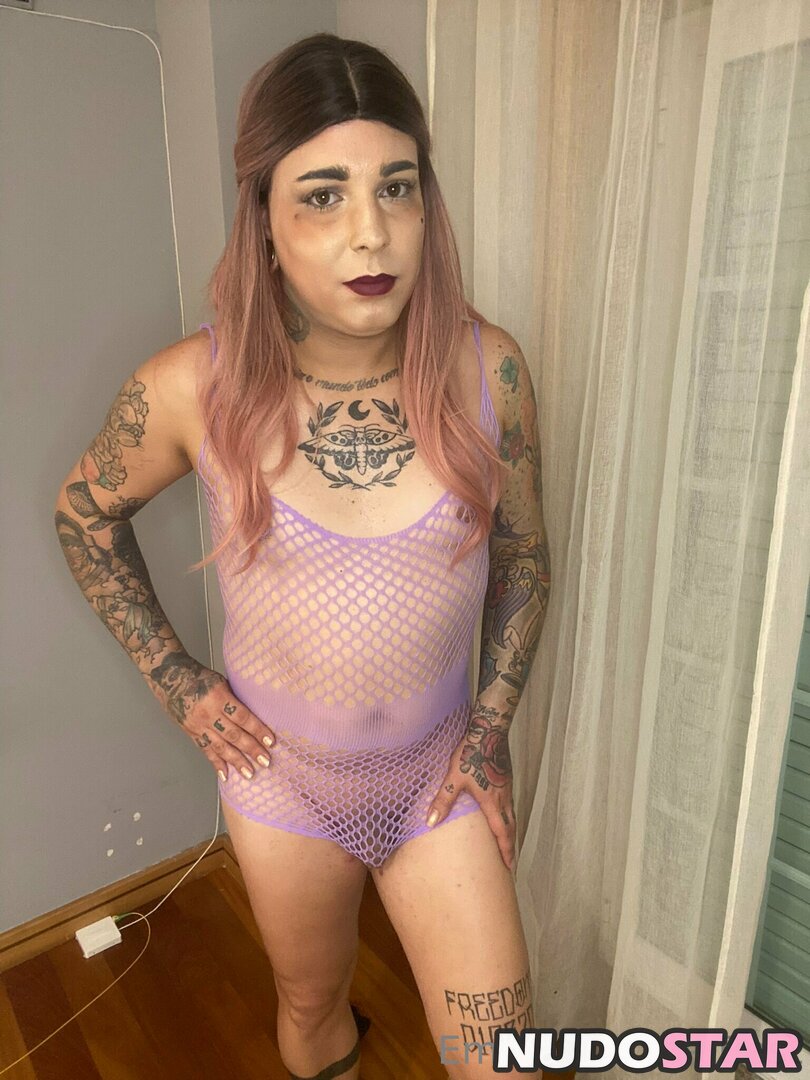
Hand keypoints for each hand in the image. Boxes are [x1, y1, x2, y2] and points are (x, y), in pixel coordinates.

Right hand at [148, 655, 275, 780]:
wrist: (170, 678)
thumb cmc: (200, 677)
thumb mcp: (221, 682)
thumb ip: (235, 699)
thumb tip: (254, 715)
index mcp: (219, 697)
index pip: (242, 717)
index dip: (257, 730)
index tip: (270, 741)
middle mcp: (208, 713)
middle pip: (233, 734)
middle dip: (251, 749)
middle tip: (265, 761)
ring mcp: (198, 725)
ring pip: (220, 746)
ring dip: (236, 761)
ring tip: (249, 773)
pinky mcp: (190, 733)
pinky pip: (205, 750)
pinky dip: (216, 763)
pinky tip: (225, 774)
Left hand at [425, 711, 515, 871]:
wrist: (489, 730)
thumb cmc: (471, 753)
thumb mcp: (454, 778)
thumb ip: (443, 801)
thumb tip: (430, 823)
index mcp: (492, 802)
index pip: (502, 833)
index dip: (506, 851)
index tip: (510, 867)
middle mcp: (503, 797)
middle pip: (511, 827)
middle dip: (510, 846)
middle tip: (511, 862)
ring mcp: (506, 786)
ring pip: (512, 814)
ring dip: (510, 830)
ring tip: (507, 841)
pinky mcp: (505, 776)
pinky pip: (510, 802)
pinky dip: (508, 814)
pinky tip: (501, 812)